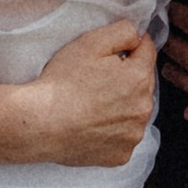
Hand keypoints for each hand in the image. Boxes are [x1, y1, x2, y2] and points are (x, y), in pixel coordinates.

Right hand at [23, 21, 159, 167]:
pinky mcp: (121, 155)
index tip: (116, 51)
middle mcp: (143, 108)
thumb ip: (123, 32)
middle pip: (143, 84)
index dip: (130, 47)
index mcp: (139, 77)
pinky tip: (91, 124)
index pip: (147, 52)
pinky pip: (123, 137)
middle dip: (126, 79)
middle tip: (96, 80)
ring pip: (134, 112)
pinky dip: (112, 131)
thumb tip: (138, 36)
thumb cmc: (62, 83)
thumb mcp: (90, 42)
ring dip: (122, 106)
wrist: (40, 124)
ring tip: (92, 104)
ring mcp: (133, 135)